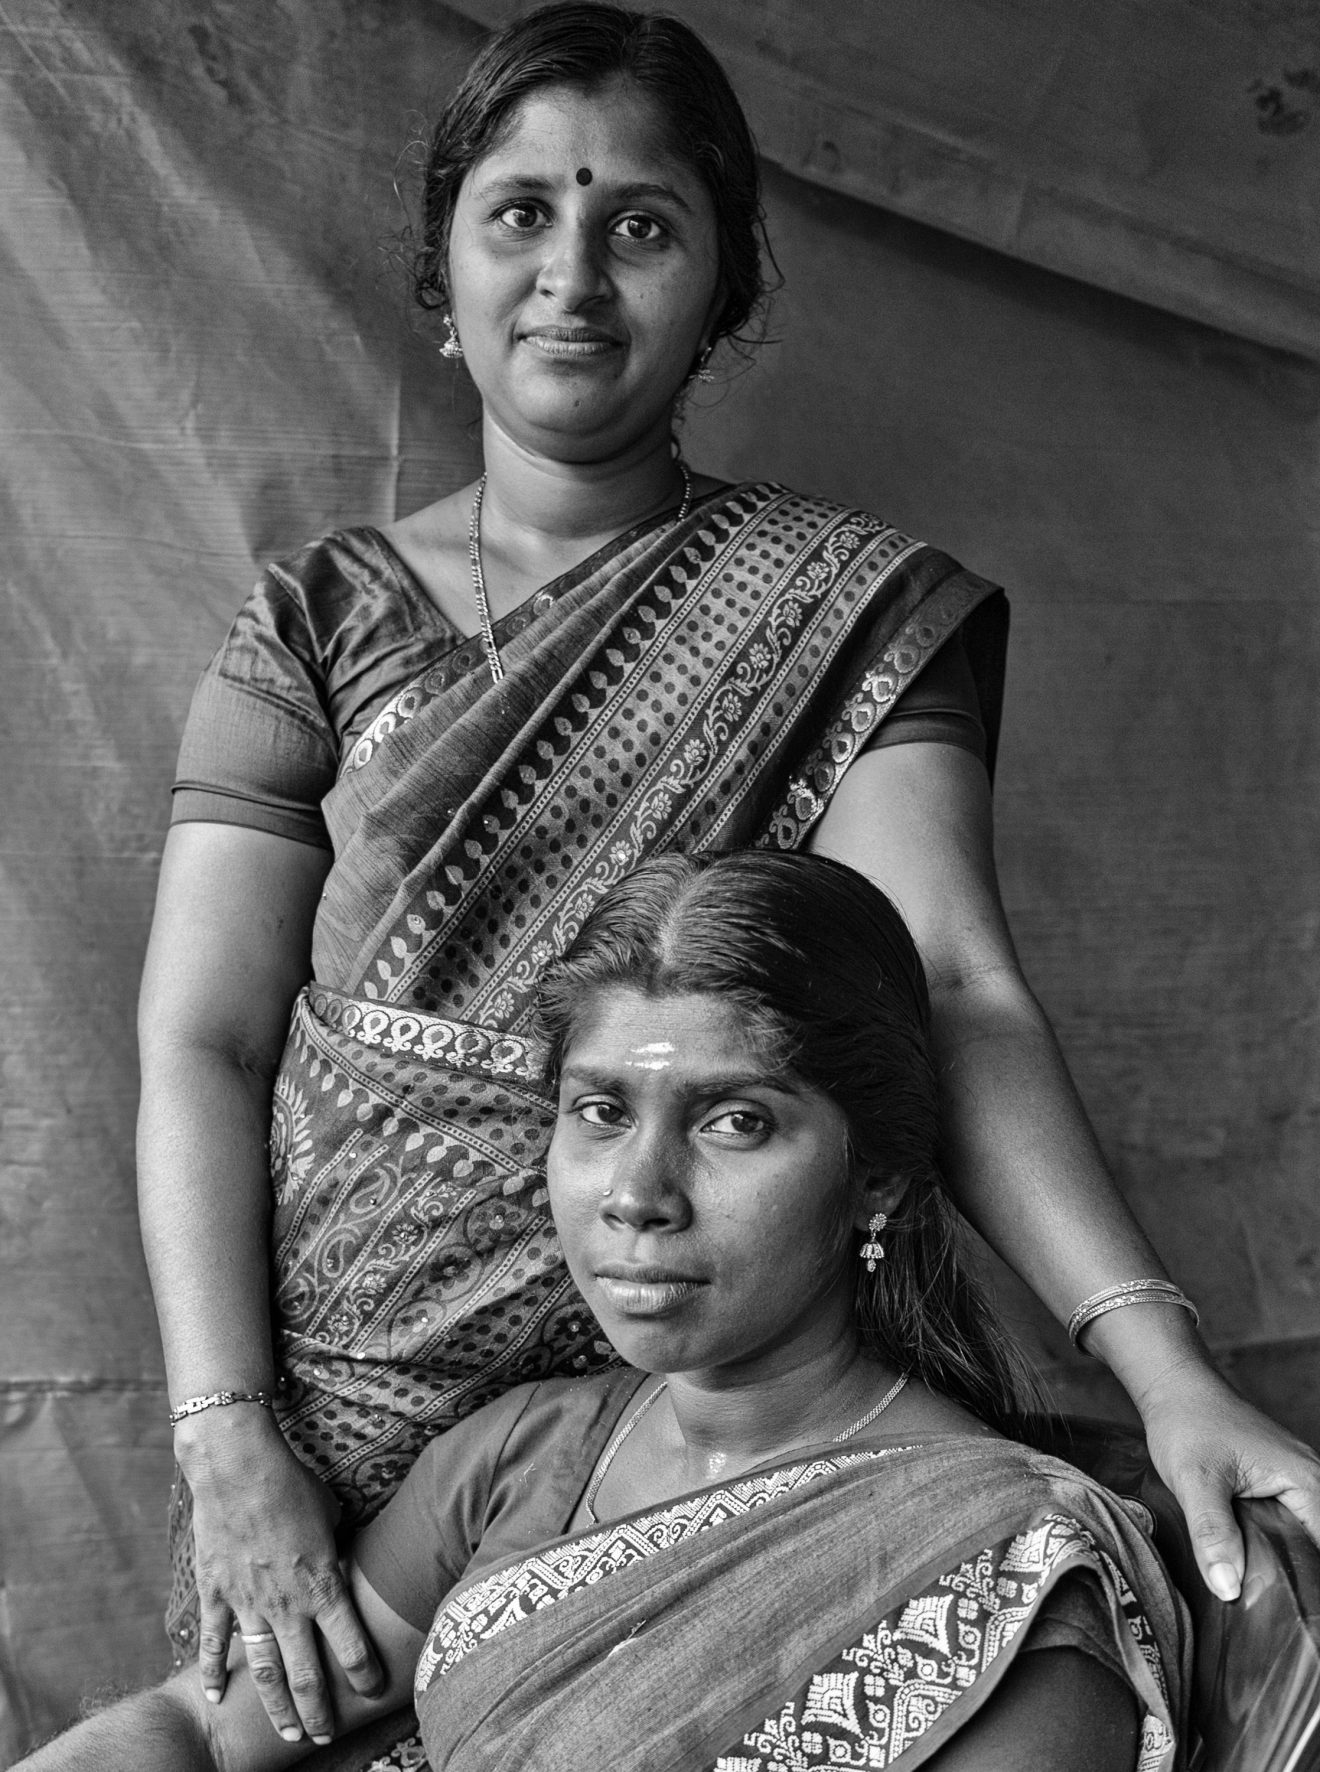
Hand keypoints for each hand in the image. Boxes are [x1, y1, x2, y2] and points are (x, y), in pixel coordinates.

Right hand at [177, 1405, 384, 1742]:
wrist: (239, 1466)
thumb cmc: (292, 1483)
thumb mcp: (331, 1514)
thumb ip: (337, 1546)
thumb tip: (343, 1556)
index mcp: (323, 1584)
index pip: (351, 1644)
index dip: (364, 1674)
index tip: (372, 1690)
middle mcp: (287, 1604)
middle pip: (307, 1673)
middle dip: (320, 1710)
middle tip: (327, 1735)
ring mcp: (248, 1603)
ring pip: (264, 1671)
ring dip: (277, 1707)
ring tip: (289, 1733)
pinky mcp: (215, 1592)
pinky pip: (212, 1643)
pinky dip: (213, 1673)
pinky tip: (217, 1698)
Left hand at [1136, 1357, 1319, 1601]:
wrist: (1175, 1386)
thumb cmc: (1188, 1423)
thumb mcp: (1195, 1479)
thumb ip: (1212, 1531)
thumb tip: (1230, 1589)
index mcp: (1306, 1482)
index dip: (1313, 1586)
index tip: (1301, 1619)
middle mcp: (1312, 1482)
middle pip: (1317, 1548)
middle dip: (1302, 1581)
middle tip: (1276, 1615)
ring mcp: (1297, 1483)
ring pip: (1304, 1539)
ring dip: (1289, 1567)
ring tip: (1266, 1603)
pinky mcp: (1279, 1485)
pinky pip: (1290, 1526)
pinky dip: (1278, 1548)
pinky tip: (1255, 1570)